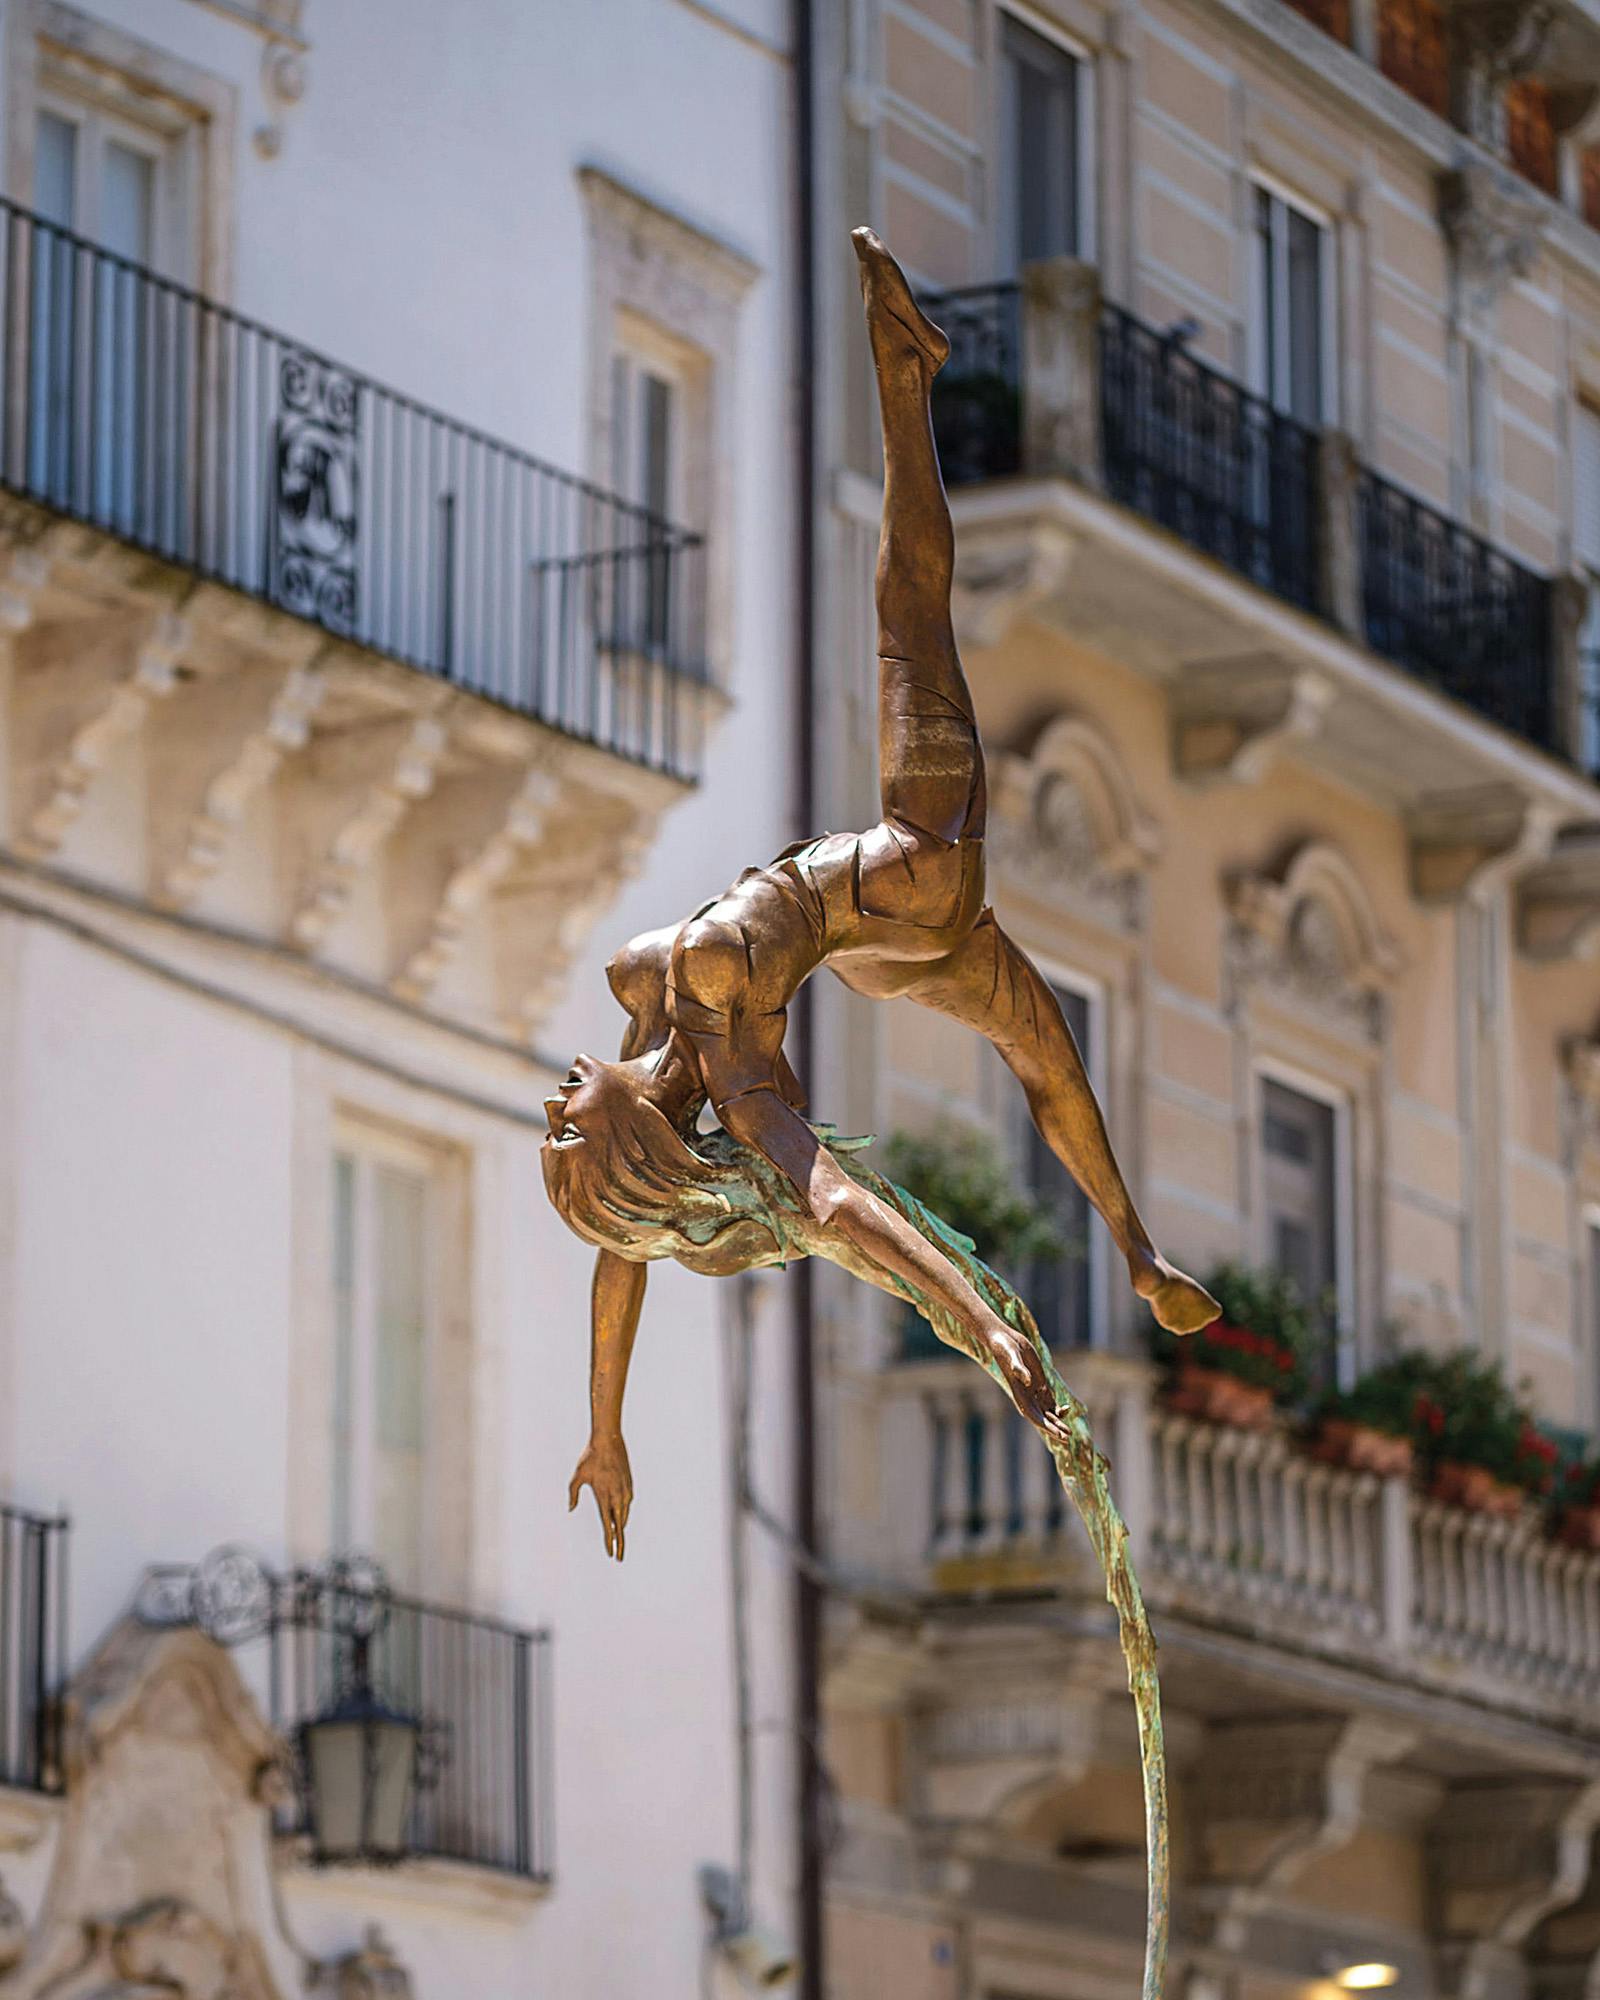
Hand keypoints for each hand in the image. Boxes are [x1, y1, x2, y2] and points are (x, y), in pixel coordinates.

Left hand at [569, 1432, 632, 1559]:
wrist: (609, 1440)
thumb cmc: (590, 1457)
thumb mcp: (577, 1476)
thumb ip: (573, 1494)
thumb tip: (570, 1508)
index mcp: (604, 1496)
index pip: (608, 1525)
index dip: (609, 1541)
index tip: (611, 1553)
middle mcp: (617, 1496)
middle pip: (619, 1526)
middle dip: (619, 1542)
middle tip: (619, 1556)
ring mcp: (625, 1491)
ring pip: (624, 1516)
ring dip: (621, 1528)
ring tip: (618, 1540)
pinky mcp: (629, 1485)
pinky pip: (626, 1505)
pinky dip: (623, 1514)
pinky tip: (620, 1518)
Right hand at [991, 1326, 1072, 1445]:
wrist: (1005, 1340)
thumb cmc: (1004, 1348)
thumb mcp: (1011, 1357)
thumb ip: (1019, 1369)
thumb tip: (1029, 1380)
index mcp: (1020, 1395)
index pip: (1035, 1416)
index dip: (1047, 1427)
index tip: (1058, 1434)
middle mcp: (1027, 1396)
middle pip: (1043, 1418)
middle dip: (1054, 1429)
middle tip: (1067, 1437)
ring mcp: (1034, 1391)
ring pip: (1048, 1412)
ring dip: (1057, 1422)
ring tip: (1069, 1432)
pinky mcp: (1040, 1383)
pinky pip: (1050, 1400)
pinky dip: (1058, 1408)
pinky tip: (1066, 1409)